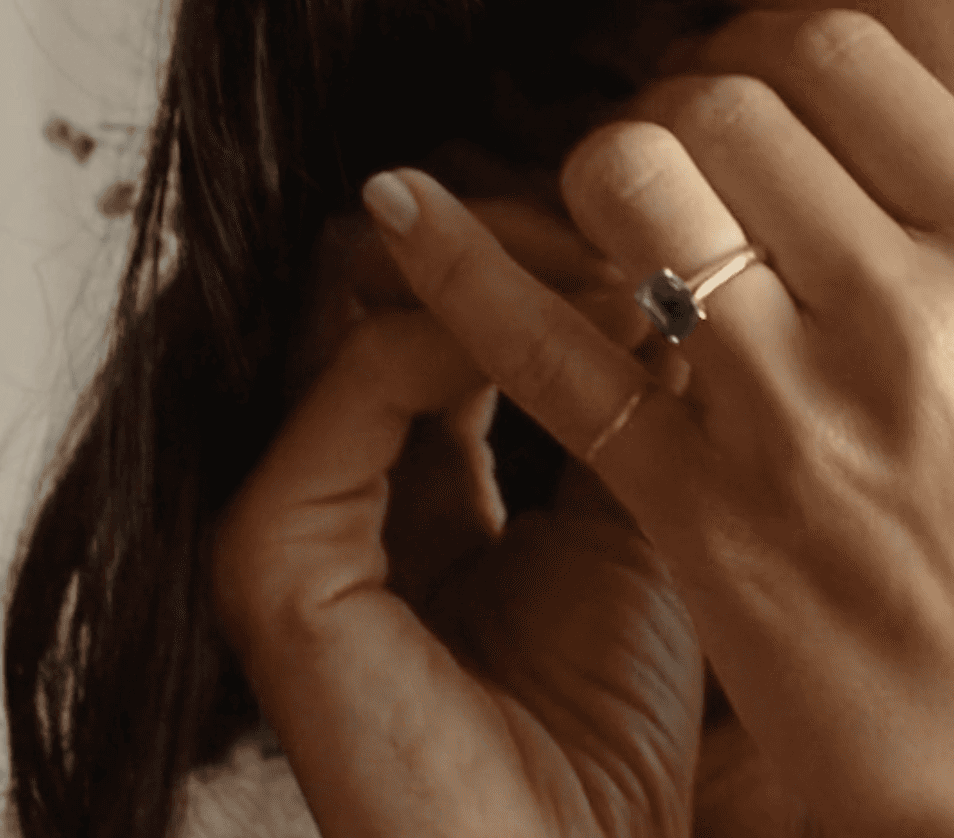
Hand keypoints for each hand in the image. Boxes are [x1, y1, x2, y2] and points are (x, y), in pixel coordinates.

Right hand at [211, 173, 708, 837]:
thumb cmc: (610, 744)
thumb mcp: (642, 529)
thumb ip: (634, 398)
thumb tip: (682, 250)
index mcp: (405, 479)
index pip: (448, 301)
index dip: (551, 246)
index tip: (662, 216)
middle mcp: (329, 481)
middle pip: (395, 278)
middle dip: (528, 232)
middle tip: (642, 209)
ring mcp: (285, 513)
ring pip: (373, 298)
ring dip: (510, 260)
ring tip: (625, 258)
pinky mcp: (270, 553)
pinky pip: (361, 379)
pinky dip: (469, 327)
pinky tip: (578, 327)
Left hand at [364, 10, 953, 837]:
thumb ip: (949, 239)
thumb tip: (817, 124)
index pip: (839, 53)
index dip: (747, 49)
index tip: (720, 89)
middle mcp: (922, 309)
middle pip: (722, 100)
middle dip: (658, 112)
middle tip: (650, 168)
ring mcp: (804, 409)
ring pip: (627, 181)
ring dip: (586, 188)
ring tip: (594, 233)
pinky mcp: (703, 508)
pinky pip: (546, 344)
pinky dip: (454, 267)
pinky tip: (399, 214)